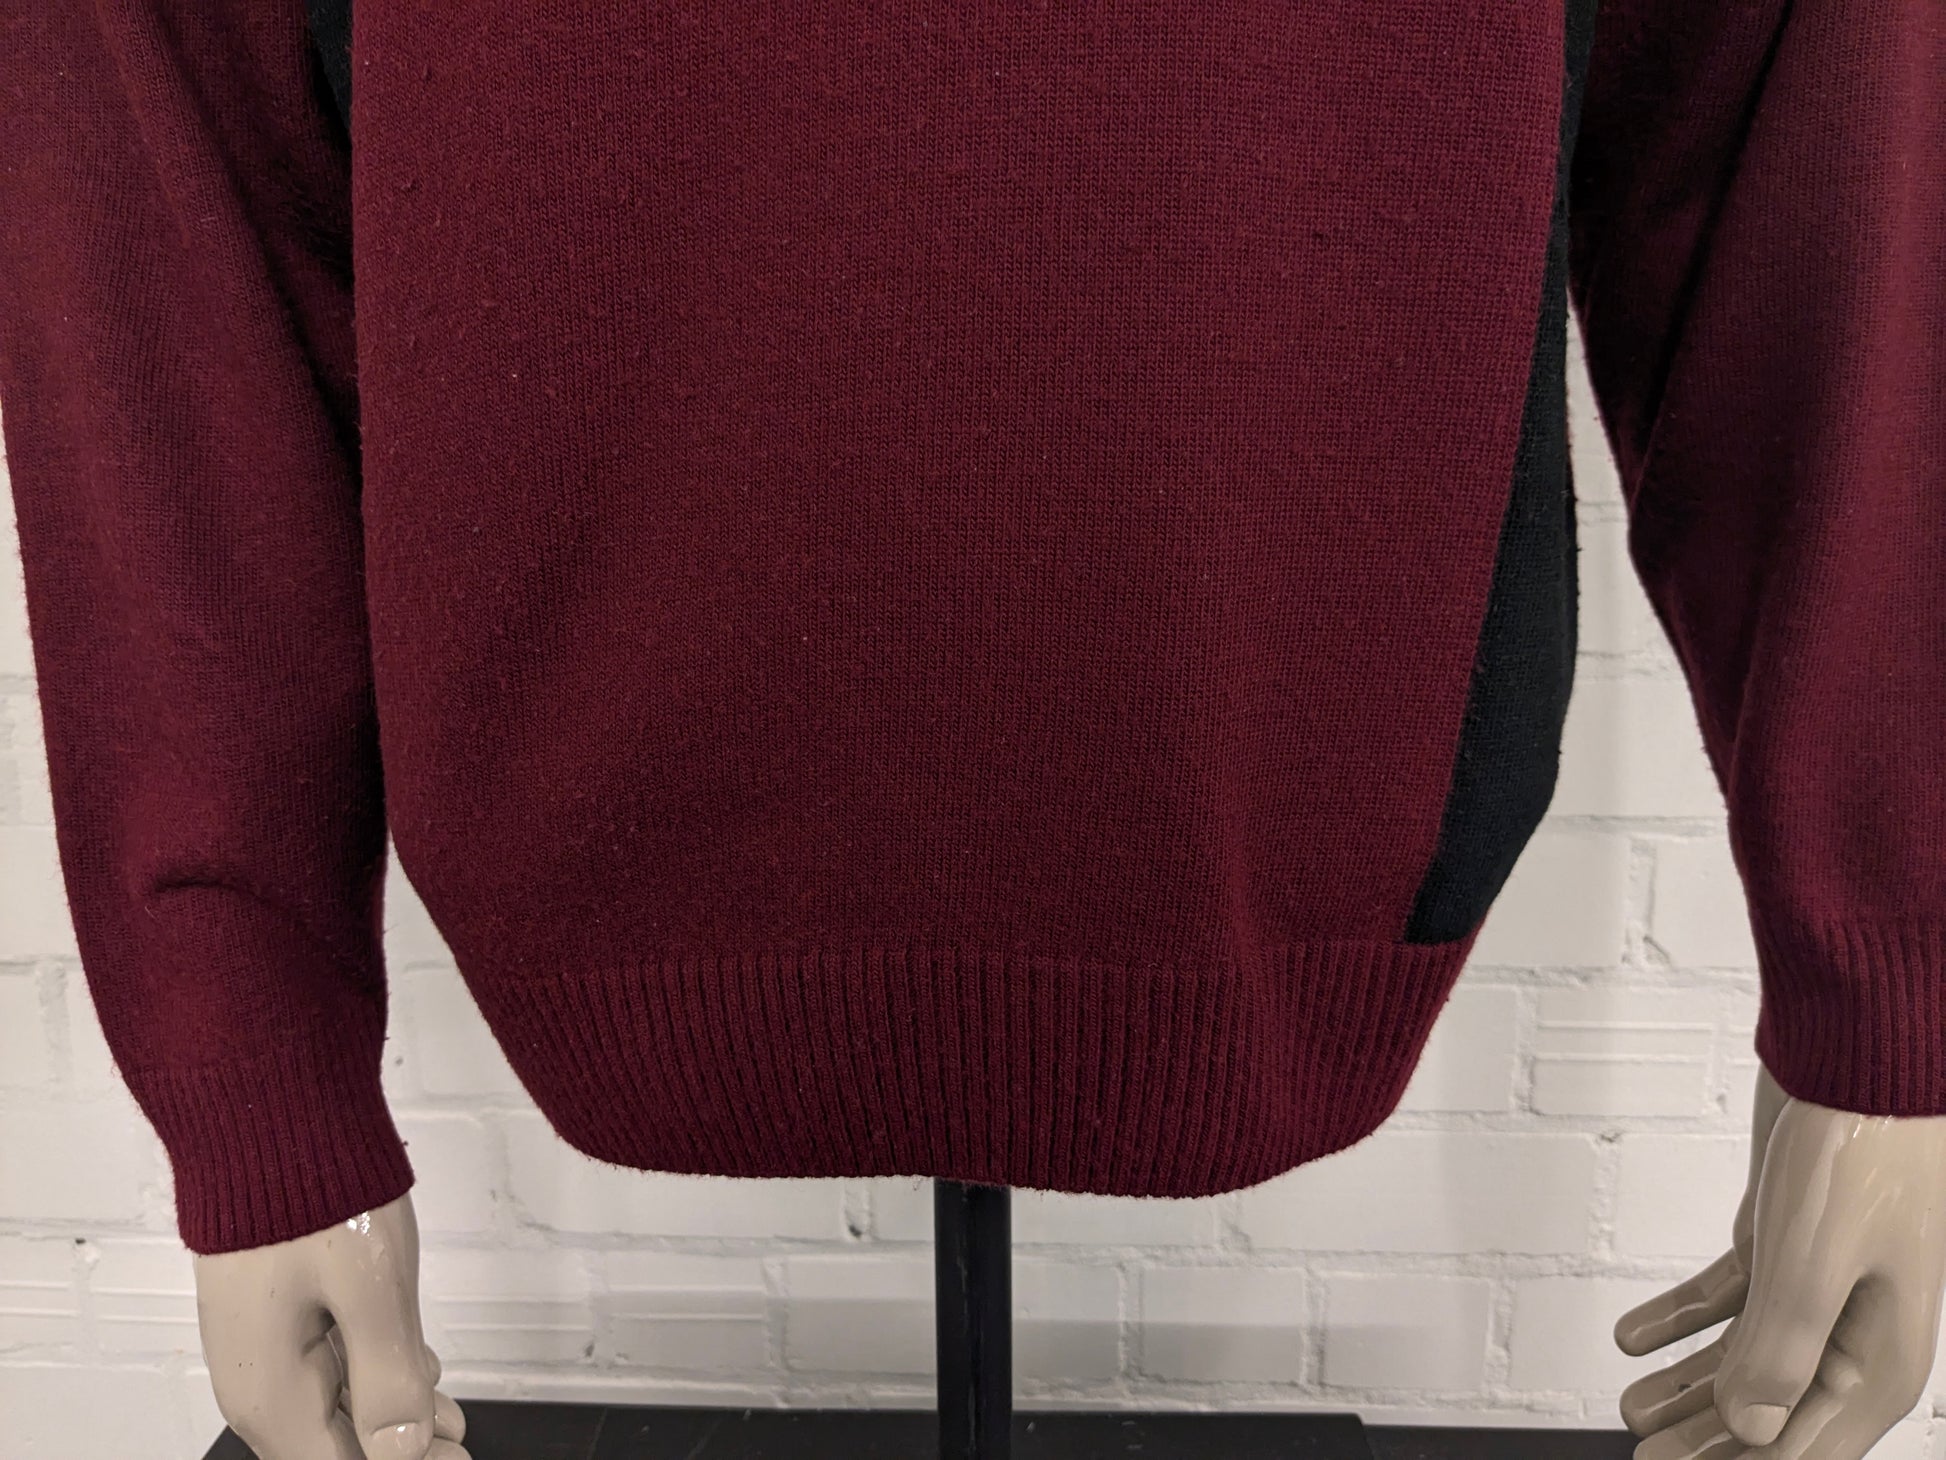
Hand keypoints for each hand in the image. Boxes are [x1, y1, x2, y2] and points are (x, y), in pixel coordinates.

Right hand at [194, 1192, 467, 1458]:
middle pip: (332, 1445)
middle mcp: (255, 1380)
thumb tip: (405, 1451)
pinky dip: (371, 1374)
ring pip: (333, 1407)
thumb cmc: (314, 1192)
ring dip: (389, 1413)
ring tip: (448, 1419)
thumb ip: (388, 1378)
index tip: (457, 1459)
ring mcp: (261, 1345)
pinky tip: (413, 1367)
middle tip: (458, 1443)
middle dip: (396, 1447)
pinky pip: (326, 1365)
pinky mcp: (275, 1312)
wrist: (268, 1114)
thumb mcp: (369, 1289)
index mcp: (271, 1392)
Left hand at [1613, 1065, 1945, 1457]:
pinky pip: (1728, 1296)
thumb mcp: (1813, 1265)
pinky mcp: (1782, 1239)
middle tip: (1644, 1456)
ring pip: (1746, 1355)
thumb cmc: (1858, 1152)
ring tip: (1630, 1408)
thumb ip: (1782, 1354)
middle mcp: (1857, 1327)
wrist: (1857, 1055)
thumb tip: (1752, 1429)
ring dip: (1689, 1385)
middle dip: (1710, 1438)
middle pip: (1775, 1408)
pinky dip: (1681, 1317)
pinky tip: (1631, 1335)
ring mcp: (1818, 1282)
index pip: (1809, 1445)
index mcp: (1884, 1356)